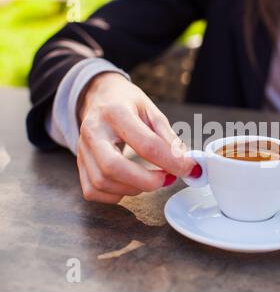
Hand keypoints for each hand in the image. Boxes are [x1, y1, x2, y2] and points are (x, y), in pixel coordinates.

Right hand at [76, 72, 196, 203]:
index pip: (146, 144)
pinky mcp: (79, 164)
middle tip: (167, 179)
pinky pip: (93, 191)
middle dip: (146, 181)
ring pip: (102, 182)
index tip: (189, 168)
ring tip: (150, 179)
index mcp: (115, 112)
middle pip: (113, 167)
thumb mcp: (151, 110)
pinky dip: (116, 195)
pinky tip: (130, 184)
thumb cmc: (127, 104)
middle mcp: (93, 131)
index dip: (172, 161)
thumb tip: (186, 163)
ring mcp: (82, 149)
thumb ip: (168, 137)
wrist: (99, 96)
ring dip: (134, 189)